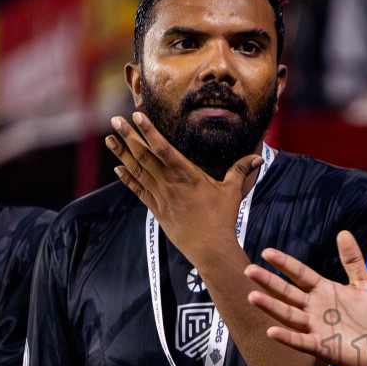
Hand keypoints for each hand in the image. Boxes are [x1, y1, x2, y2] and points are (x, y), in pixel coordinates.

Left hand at [107, 112, 260, 271]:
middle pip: (144, 156)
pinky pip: (139, 190)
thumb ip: (241, 170)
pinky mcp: (157, 209)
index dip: (149, 131)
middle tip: (115, 121)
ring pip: (137, 171)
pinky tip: (118, 168)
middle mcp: (170, 183)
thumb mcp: (232, 191)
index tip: (136, 116)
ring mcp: (161, 197)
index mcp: (187, 175)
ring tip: (109, 139)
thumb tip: (257, 157)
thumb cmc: (222, 219)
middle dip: (128, 137)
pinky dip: (127, 179)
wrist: (210, 248)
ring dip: (122, 154)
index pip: (163, 148)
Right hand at [246, 231, 366, 365]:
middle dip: (269, 282)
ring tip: (252, 297)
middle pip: (287, 292)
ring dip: (271, 306)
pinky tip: (271, 331)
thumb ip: (353, 261)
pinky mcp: (321, 346)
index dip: (285, 263)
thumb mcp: (365, 285)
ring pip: (288, 315)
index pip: (300, 273)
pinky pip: (301, 341)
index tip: (267, 252)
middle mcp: (314, 307)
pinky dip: (287, 337)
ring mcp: (315, 327)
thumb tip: (343, 232)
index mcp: (323, 290)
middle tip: (249, 270)